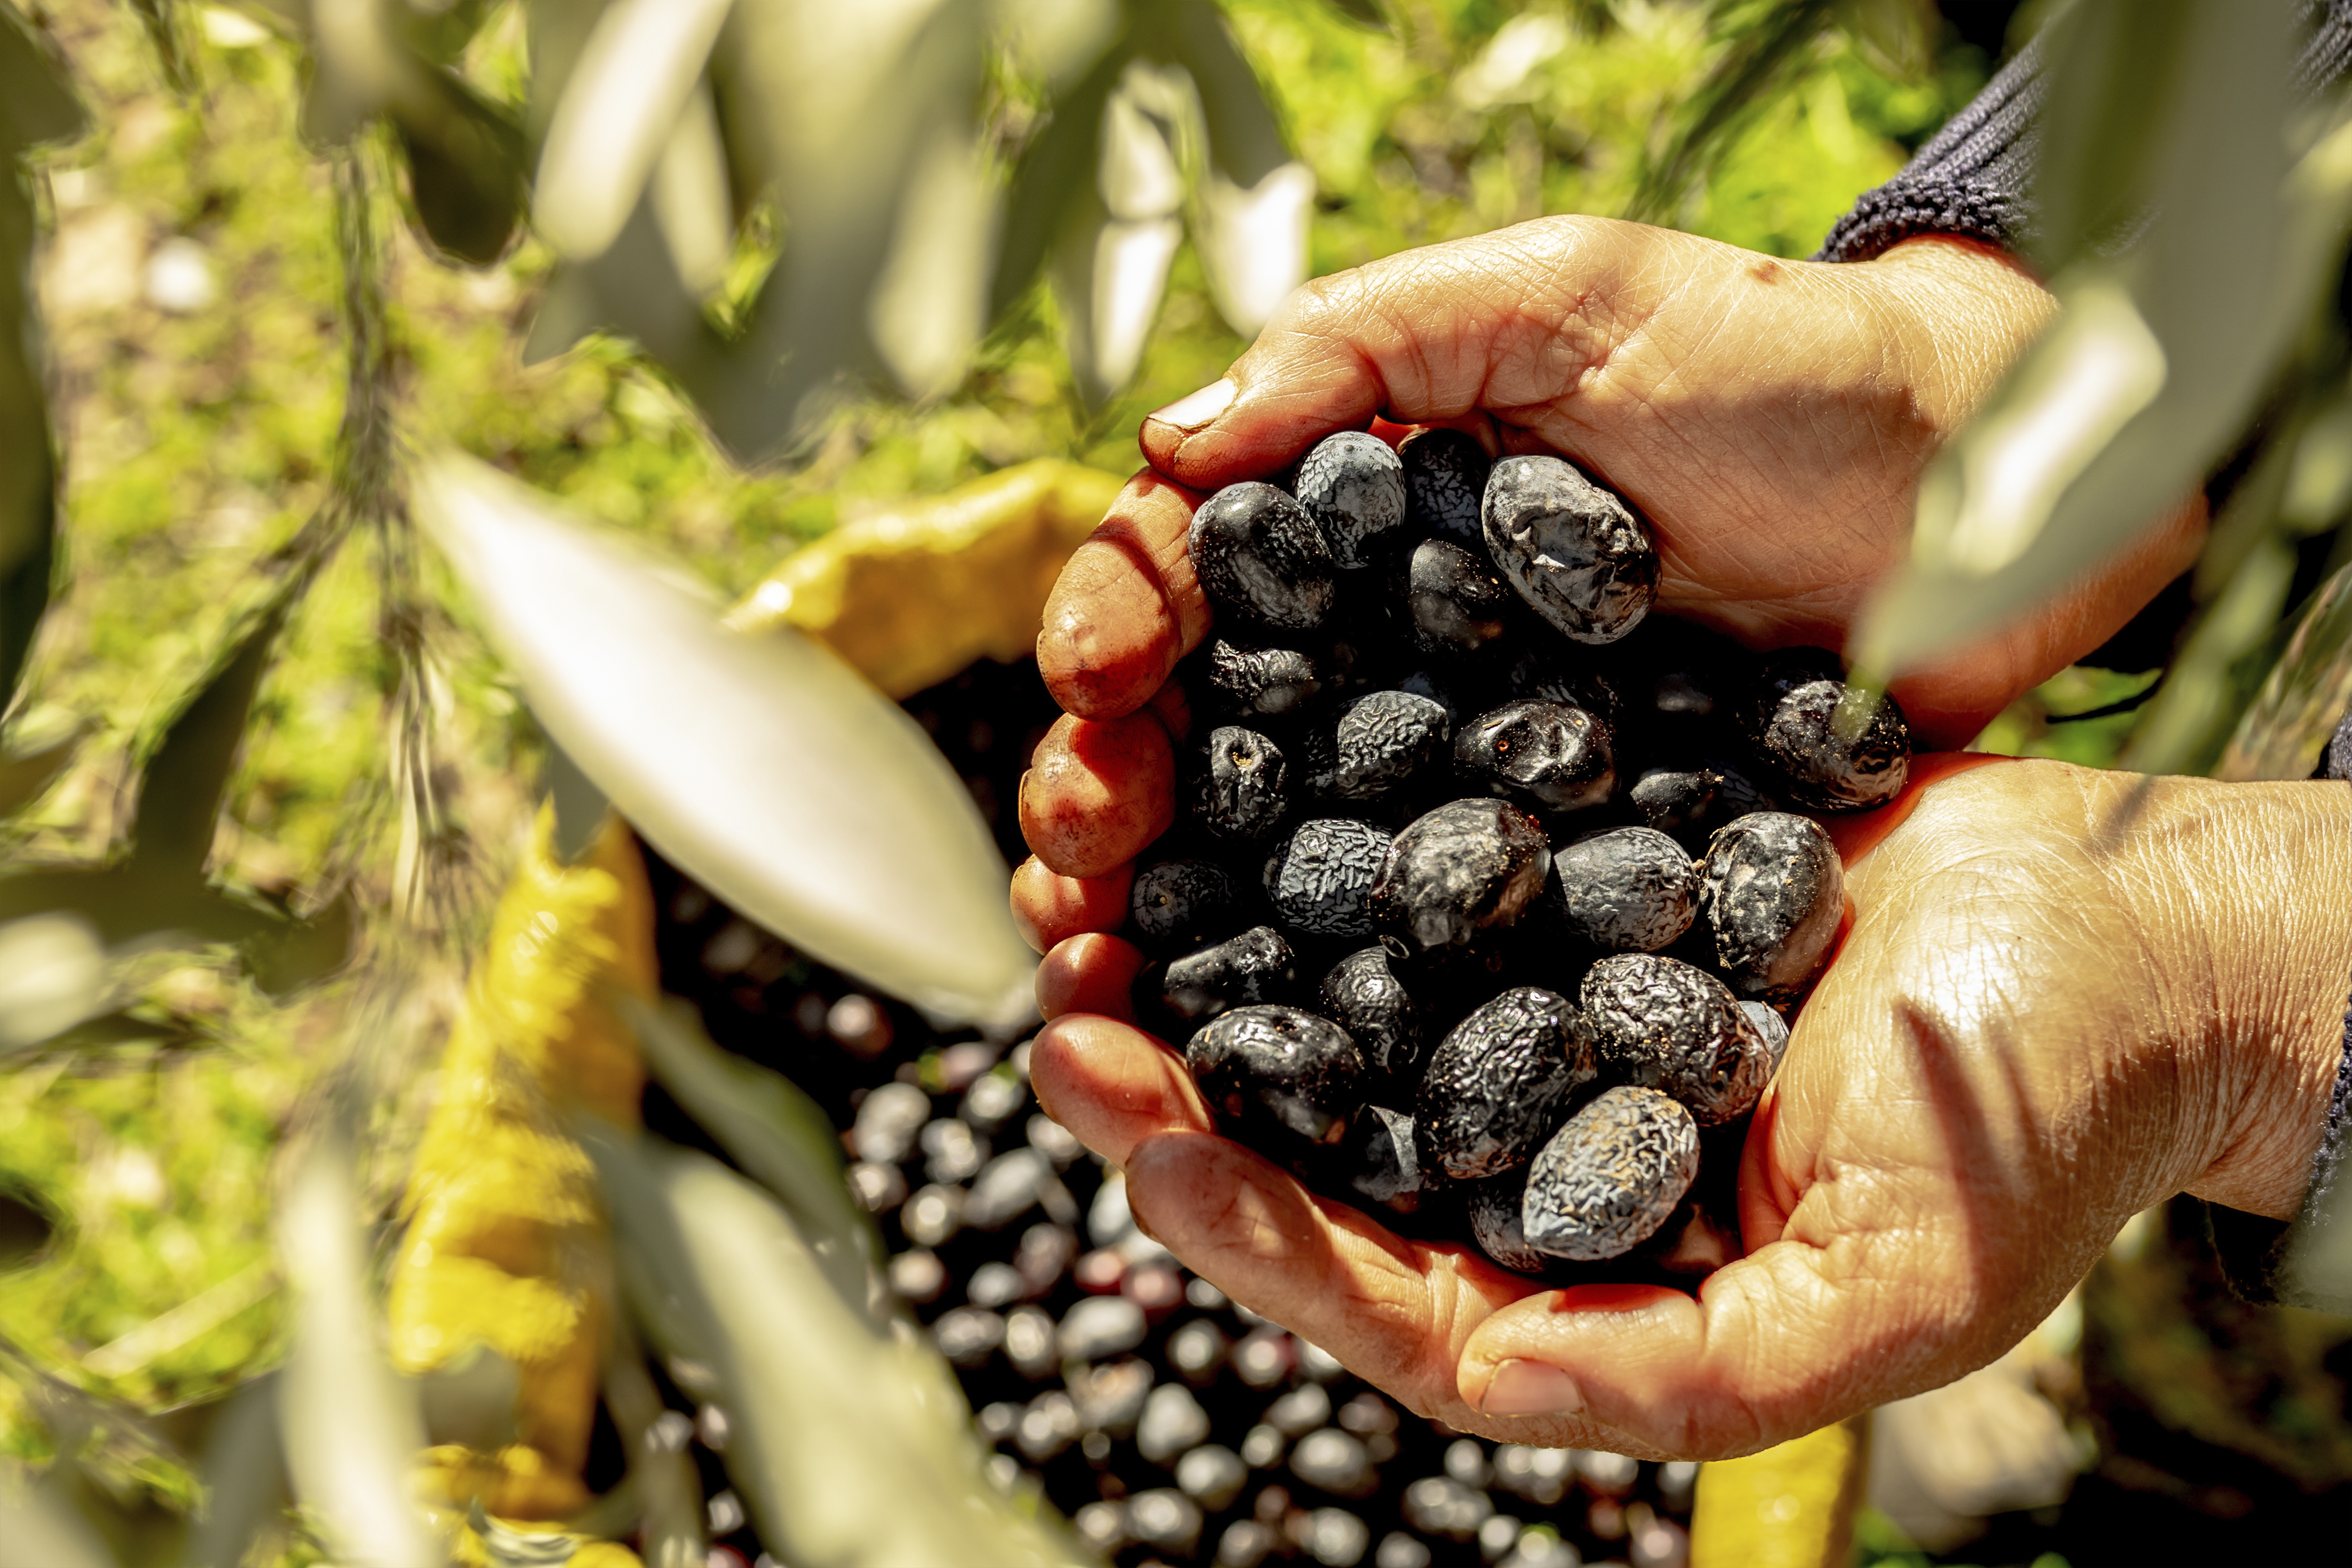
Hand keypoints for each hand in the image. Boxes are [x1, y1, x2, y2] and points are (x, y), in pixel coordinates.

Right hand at [1020, 221, 2210, 887]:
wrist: (1982, 493)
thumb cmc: (1774, 363)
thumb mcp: (1564, 298)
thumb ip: (1369, 344)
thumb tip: (1173, 445)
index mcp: (1360, 525)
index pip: (1193, 586)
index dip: (1116, 633)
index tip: (1092, 684)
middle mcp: (1391, 663)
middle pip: (1207, 744)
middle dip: (1111, 803)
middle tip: (1070, 868)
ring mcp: (1470, 781)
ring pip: (1286, 862)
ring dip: (1182, 929)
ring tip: (1110, 988)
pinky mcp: (1563, 878)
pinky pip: (1432, 947)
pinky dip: (1341, 1001)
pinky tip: (1271, 1058)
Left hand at [1025, 758, 2350, 1458]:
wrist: (2135, 938)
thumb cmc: (2042, 1126)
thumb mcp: (1888, 1291)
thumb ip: (1685, 1370)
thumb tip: (1485, 1386)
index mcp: (1586, 1263)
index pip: (1370, 1275)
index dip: (1245, 1228)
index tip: (1136, 1142)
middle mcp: (1541, 1130)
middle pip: (1317, 1130)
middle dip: (1175, 1080)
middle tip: (1059, 1005)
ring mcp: (1550, 993)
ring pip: (1339, 983)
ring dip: (1211, 936)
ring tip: (1097, 877)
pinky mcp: (1576, 864)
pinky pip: (1421, 846)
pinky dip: (1321, 813)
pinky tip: (1234, 759)